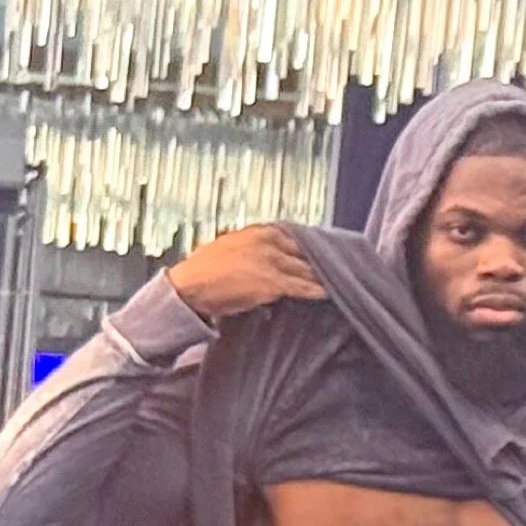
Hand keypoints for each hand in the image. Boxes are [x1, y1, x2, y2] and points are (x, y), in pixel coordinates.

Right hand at [167, 223, 324, 321]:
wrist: (189, 287)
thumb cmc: (201, 273)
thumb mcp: (226, 248)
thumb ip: (247, 249)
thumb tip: (257, 258)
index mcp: (257, 231)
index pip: (293, 236)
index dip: (307, 247)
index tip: (318, 253)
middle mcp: (268, 241)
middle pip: (303, 251)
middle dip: (318, 260)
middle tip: (334, 268)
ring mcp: (272, 261)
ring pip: (305, 268)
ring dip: (320, 276)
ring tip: (335, 281)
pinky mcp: (272, 282)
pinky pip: (300, 286)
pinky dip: (315, 290)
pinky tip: (327, 293)